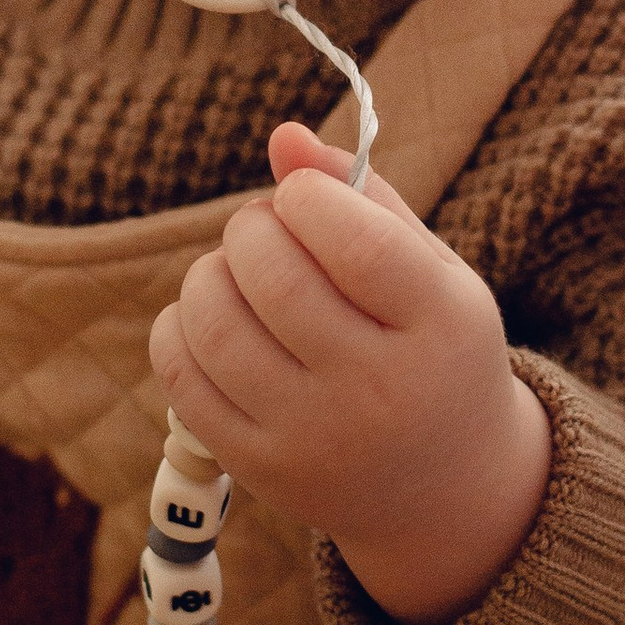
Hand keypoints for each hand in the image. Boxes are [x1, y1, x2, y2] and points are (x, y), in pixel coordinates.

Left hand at [150, 123, 550, 624]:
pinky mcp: (261, 467)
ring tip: (237, 272)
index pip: (356, 244)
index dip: (308, 199)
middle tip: (263, 227)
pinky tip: (214, 319)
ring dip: (209, 273)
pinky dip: (180, 327)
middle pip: (277, 281)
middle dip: (251, 228)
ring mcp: (316, 437)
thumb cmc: (432, 349)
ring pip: (217, 327)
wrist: (444, 488)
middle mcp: (382, 391)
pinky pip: (184, 377)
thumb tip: (281, 136)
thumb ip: (364, 196)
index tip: (302, 197)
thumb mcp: (430, 272)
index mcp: (443, 329)